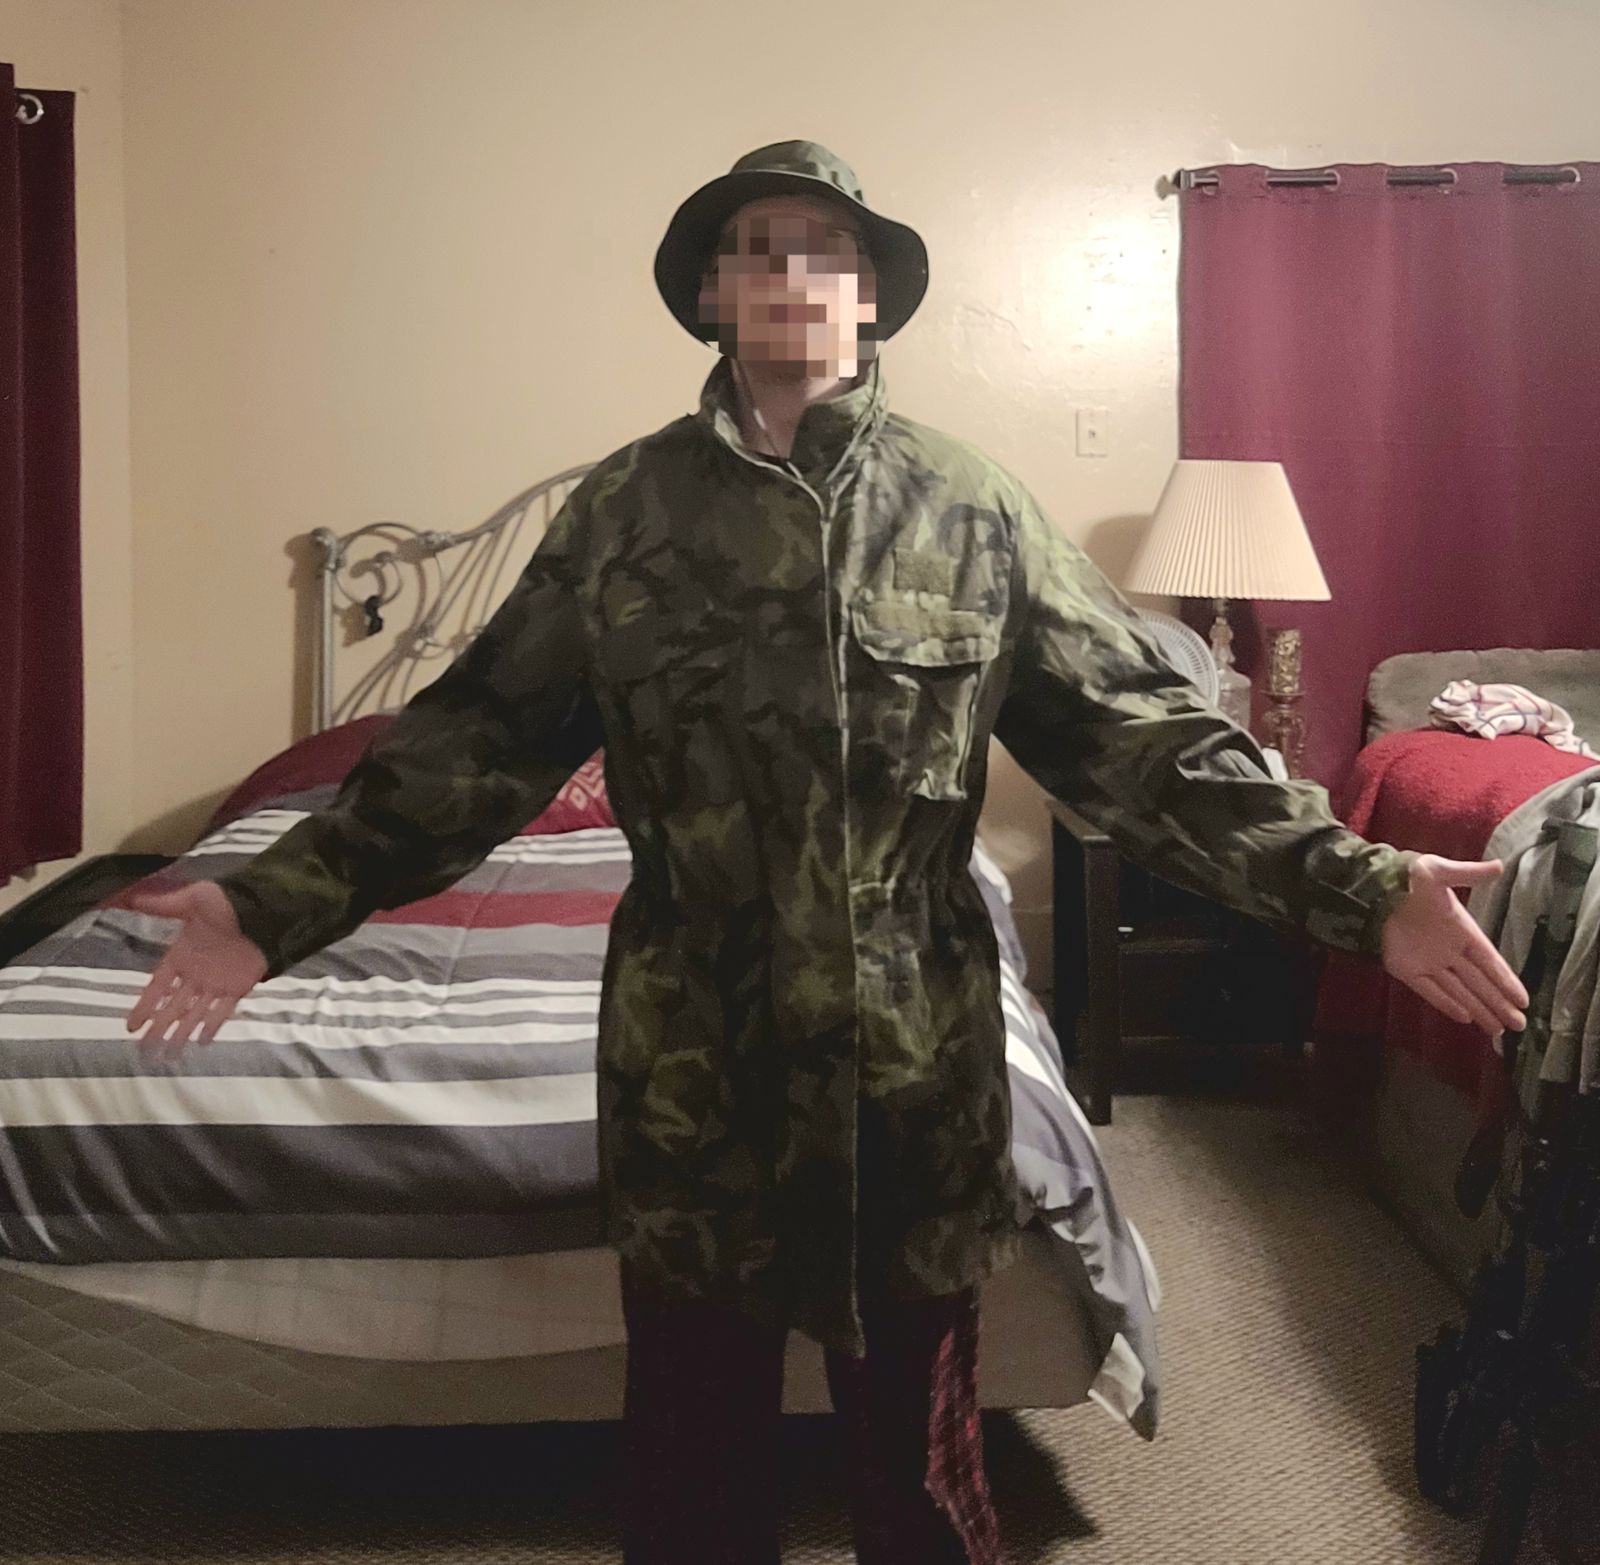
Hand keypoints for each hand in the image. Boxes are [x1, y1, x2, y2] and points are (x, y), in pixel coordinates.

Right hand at [124, 881, 267, 1059]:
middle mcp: (196, 974)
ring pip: (194, 1013)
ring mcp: (216, 983)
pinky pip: (222, 1011)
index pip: (157, 987)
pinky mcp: (238, 988)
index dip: (144, 1006)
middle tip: (145, 1050)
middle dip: (159, 1028)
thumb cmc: (226, 905)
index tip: (131, 1026)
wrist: (263, 913)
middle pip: (173, 1007)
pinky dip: (213, 1025)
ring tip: (168, 1055)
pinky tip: (201, 1042)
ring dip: (182, 1033)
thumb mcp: (192, 900)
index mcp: (181, 956)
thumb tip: (129, 895)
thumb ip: (162, 904)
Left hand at [1381, 856, 1528, 1035]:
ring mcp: (1429, 962)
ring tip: (1500, 1031)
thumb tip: (1499, 866)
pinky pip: (1430, 991)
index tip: (1523, 1000)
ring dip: (1479, 1010)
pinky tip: (1465, 1018)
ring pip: (1459, 991)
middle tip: (1520, 1026)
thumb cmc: (1407, 878)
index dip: (1506, 980)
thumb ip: (1468, 874)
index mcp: (1462, 929)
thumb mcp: (1439, 871)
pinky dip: (1447, 1004)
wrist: (1370, 889)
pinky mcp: (1407, 970)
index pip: (1490, 961)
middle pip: (1479, 983)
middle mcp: (1450, 950)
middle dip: (1499, 1004)